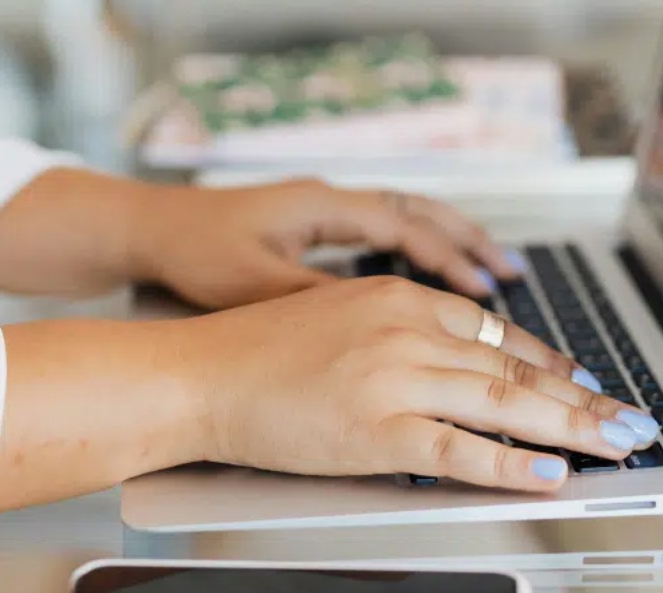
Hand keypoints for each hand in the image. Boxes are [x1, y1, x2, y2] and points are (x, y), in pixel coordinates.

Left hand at [0, 170, 520, 309]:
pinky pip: (382, 233)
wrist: (147, 231)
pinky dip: (417, 252)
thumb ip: (316, 299)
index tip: (488, 291)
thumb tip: (376, 323)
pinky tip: (431, 281)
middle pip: (420, 212)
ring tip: (492, 275)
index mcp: (322, 206)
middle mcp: (330, 200)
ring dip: (450, 243)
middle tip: (514, 274)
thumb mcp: (257, 285)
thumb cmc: (194, 255)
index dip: (450, 259)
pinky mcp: (312, 228)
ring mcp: (323, 210)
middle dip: (470, 243)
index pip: (405, 226)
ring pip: (405, 218)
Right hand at [0, 277, 660, 513]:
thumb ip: (397, 334)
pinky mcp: (377, 430)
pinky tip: (550, 472)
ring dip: (571, 427)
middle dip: (583, 397)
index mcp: (395, 296)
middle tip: (630, 418)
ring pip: (503, 403)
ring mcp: (394, 378)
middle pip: (514, 366)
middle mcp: (404, 328)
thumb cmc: (252, 353)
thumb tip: (452, 369)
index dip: (549, 361)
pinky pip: (462, 450)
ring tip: (617, 443)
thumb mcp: (336, 318)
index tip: (582, 380)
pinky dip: (512, 464)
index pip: (494, 330)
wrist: (194, 374)